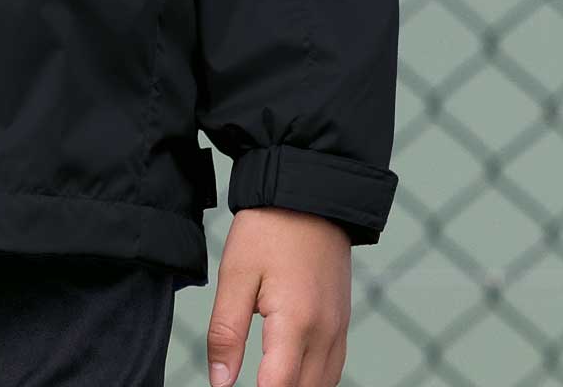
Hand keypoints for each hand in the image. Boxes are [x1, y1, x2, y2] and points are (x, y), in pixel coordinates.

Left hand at [204, 207, 350, 386]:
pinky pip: (332, 368)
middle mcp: (325, 334)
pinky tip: (290, 374)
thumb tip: (220, 383)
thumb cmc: (268, 229)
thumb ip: (226, 333)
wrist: (307, 194)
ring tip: (265, 379)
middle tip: (246, 383)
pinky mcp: (342, 322)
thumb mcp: (235, 274)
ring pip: (322, 385)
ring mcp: (339, 329)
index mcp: (296, 323)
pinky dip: (312, 380)